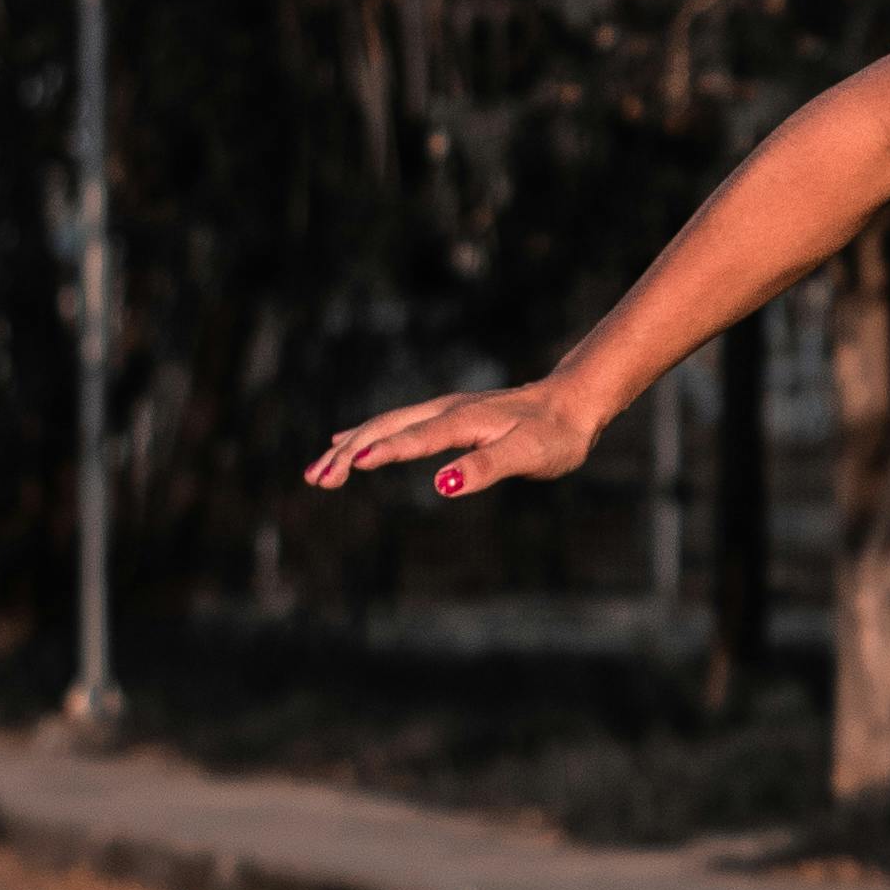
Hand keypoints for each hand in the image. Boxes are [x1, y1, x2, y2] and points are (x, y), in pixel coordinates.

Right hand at [303, 378, 598, 503]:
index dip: (380, 452)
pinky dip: (368, 435)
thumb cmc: (555, 435)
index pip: (412, 438)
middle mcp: (446, 411)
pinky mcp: (448, 416)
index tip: (345, 467)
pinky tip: (349, 442)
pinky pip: (397, 423)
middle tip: (315, 480)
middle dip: (347, 453)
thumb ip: (485, 468)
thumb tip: (442, 484)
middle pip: (385, 428)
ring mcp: (445, 411)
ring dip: (350, 446)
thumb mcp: (528, 456)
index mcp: (461, 421)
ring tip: (318, 471)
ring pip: (386, 424)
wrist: (575, 404)